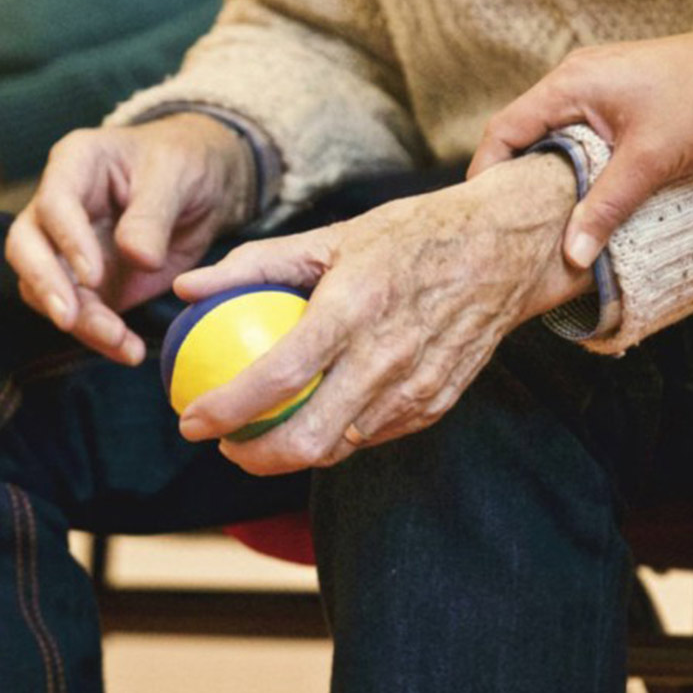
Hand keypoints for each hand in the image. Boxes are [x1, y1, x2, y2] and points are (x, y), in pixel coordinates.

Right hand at [5, 114, 254, 365]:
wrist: (203, 186)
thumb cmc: (183, 162)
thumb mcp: (177, 175)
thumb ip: (153, 214)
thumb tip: (137, 258)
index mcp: (75, 164)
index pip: (54, 203)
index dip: (68, 240)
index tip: (93, 276)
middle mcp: (58, 207)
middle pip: (25, 247)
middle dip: (45, 286)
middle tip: (70, 319)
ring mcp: (66, 248)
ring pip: (45, 289)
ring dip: (78, 321)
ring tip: (118, 341)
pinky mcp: (86, 284)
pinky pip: (79, 315)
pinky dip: (100, 337)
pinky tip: (128, 351)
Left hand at [175, 154, 589, 475]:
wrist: (506, 248)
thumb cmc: (411, 235)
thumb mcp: (332, 236)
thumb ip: (255, 264)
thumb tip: (186, 288)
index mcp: (354, 309)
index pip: (277, 377)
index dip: (226, 410)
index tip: (191, 421)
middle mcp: (386, 357)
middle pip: (307, 440)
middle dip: (252, 457)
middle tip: (224, 443)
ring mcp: (416, 388)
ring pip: (339, 448)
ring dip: (291, 453)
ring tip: (261, 433)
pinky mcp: (437, 404)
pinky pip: (373, 436)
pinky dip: (337, 435)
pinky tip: (315, 416)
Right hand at [468, 27, 692, 268]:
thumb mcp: (649, 162)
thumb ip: (605, 207)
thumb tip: (572, 255)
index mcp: (569, 84)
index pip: (503, 129)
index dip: (486, 172)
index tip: (483, 213)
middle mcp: (574, 76)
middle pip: (521, 129)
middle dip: (512, 175)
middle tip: (510, 221)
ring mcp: (596, 80)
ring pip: (550, 130)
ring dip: (545, 168)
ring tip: (543, 212)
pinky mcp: (616, 90)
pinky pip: (576, 126)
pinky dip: (570, 157)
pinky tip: (583, 187)